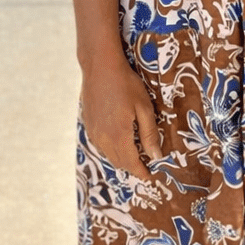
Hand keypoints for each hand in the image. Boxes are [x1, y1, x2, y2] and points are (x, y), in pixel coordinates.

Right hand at [80, 56, 162, 181]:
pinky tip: (119, 142)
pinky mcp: (88, 125)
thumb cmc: (126, 84)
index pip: (132, 163)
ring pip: (109, 155)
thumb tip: (156, 156)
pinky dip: (111, 149)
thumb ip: (149, 134)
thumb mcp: (144, 107)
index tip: (151, 176)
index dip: (142, 172)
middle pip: (119, 162)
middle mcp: (103, 139)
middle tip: (146, 165)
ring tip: (135, 155)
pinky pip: (101, 145)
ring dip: (121, 159)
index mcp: (119, 136)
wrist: (100, 68)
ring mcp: (93, 132)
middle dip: (133, 167)